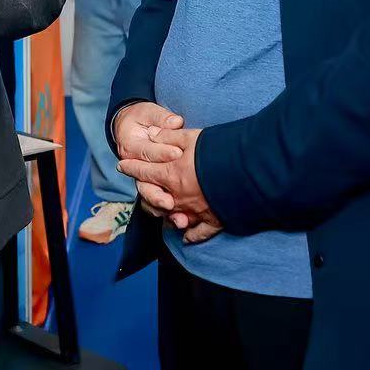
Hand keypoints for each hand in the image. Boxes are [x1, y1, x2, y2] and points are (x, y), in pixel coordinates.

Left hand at [118, 126, 222, 243]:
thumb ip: (167, 136)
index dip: (132, 167)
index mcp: (171, 174)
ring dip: (164, 213)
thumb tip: (151, 134)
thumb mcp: (189, 137)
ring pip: (172, 216)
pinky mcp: (213, 221)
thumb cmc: (217, 151)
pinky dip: (190, 234)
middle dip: (145, 190)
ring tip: (161, 210)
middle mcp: (178, 196)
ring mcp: (195, 211)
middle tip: (140, 186)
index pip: (144, 172)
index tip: (123, 165)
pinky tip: (185, 235)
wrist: (247, 171)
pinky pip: (198, 233)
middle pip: (154, 197)